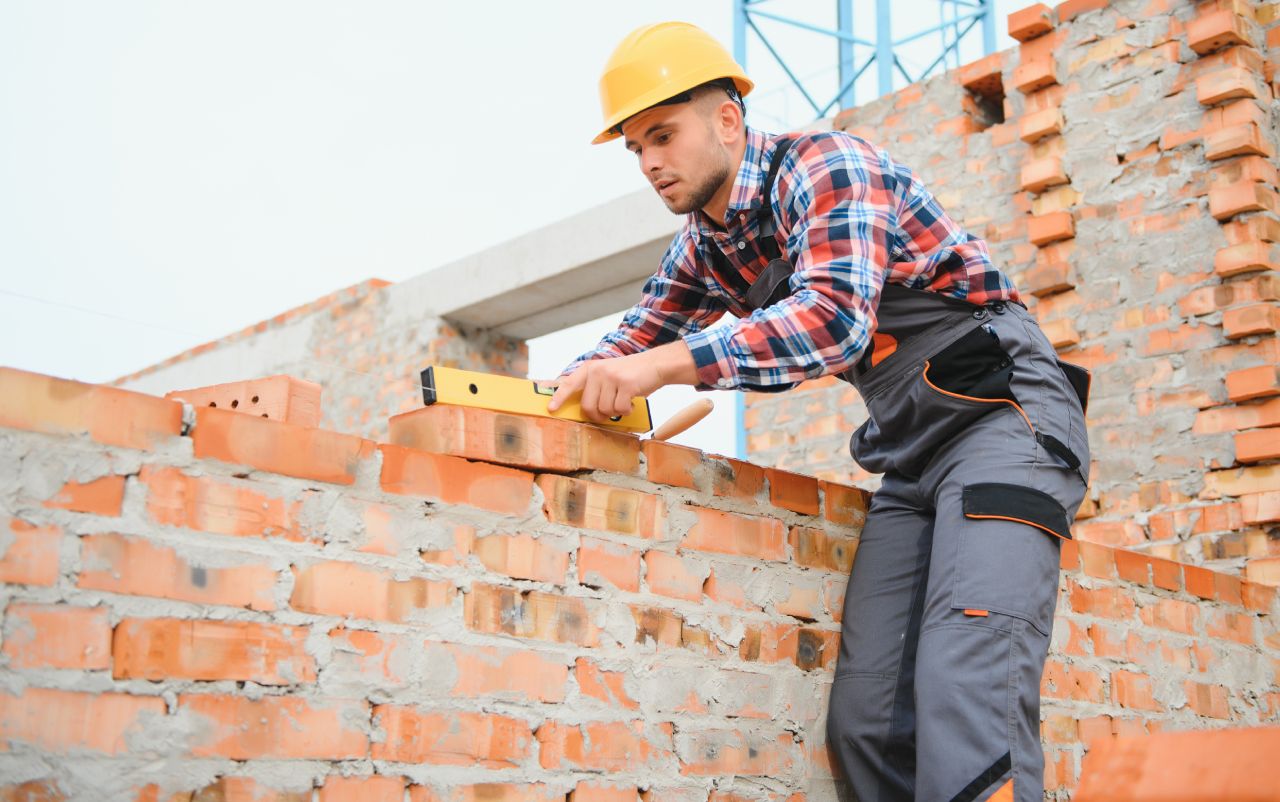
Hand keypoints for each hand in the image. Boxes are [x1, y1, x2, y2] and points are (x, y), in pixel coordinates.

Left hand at [548, 350, 665, 422]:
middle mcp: (598, 371)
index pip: (569, 384)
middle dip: (598, 415)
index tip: (551, 409)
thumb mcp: (607, 375)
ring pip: (605, 410)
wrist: (655, 365)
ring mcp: (611, 377)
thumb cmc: (630, 375)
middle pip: (588, 406)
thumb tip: (583, 408)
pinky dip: (627, 411)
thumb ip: (594, 387)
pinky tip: (632, 402)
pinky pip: (620, 409)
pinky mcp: (626, 384)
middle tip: (609, 413)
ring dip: (616, 412)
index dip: (559, 397)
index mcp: (590, 368)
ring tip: (623, 402)